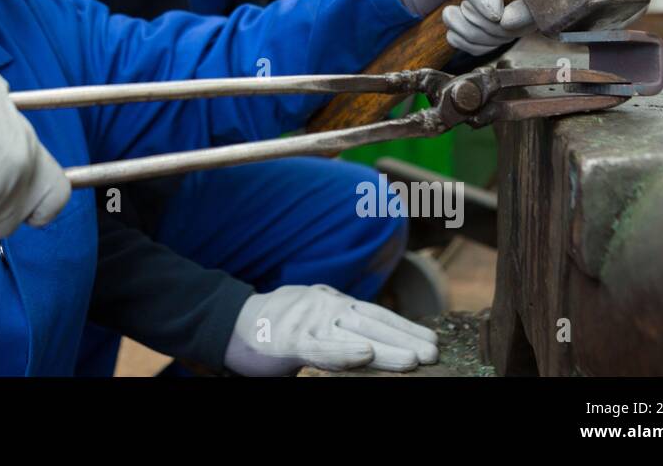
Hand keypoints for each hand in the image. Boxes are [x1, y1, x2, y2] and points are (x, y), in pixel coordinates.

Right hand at [223, 285, 438, 375]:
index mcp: (330, 302)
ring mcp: (306, 321)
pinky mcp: (289, 339)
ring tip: (414, 359)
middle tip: (433, 352)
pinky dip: (342, 351)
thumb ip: (339, 328)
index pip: (375, 314)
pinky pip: (320, 347)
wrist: (228, 322)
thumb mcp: (313, 321)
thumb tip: (377, 342)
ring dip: (386, 347)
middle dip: (405, 337)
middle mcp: (323, 306)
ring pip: (353, 334)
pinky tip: (364, 354)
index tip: (431, 340)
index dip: (404, 327)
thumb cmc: (275, 327)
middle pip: (372, 322)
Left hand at [389, 0, 535, 54]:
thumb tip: (499, 16)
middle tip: (460, 5)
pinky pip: (481, 49)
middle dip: (482, 23)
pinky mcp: (482, 31)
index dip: (524, 15)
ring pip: (497, 41)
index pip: (539, 1)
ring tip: (448, 11)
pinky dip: (461, 41)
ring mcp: (500, 14)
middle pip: (516, 28)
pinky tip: (450, 24)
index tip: (503, 18)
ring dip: (466, 31)